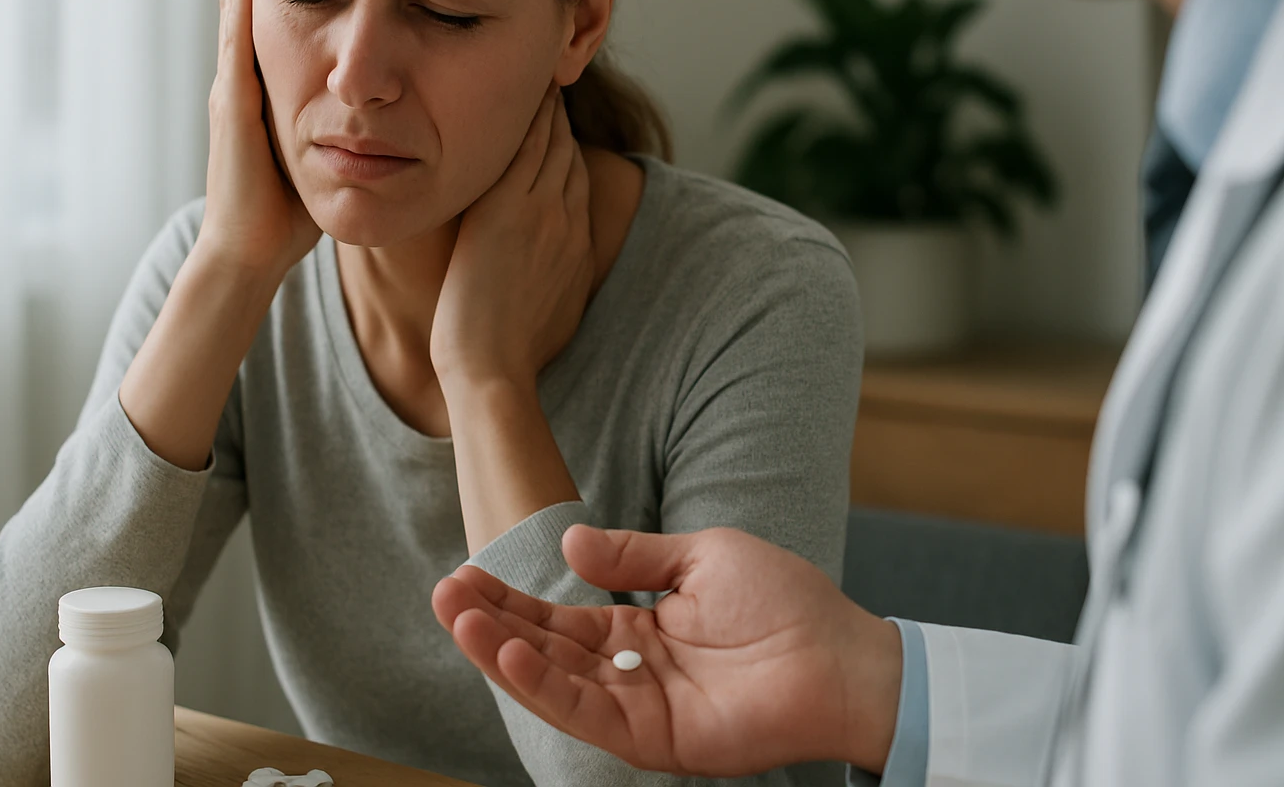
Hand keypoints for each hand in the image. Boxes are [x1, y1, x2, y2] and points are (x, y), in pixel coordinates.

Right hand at [195, 0, 319, 279]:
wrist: (252, 250)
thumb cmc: (292, 209)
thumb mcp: (326, 151)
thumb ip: (346, 124)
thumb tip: (389, 105)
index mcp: (272, 89)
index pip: (284, 17)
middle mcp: (246, 81)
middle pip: (254, 1)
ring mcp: (235, 90)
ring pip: (238, 11)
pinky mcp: (234, 106)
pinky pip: (235, 42)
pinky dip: (239, 2)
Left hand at [429, 86, 592, 389]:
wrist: (492, 367)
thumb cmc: (512, 355)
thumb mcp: (553, 314)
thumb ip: (557, 284)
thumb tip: (554, 284)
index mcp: (577, 244)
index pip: (575, 178)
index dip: (565, 148)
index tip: (554, 126)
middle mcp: (567, 219)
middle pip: (566, 151)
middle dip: (557, 116)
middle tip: (546, 81)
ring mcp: (542, 211)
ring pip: (548, 141)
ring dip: (543, 106)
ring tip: (533, 76)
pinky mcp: (510, 208)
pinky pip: (522, 146)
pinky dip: (525, 116)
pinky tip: (516, 92)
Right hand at [431, 525, 903, 775]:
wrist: (839, 654)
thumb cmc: (784, 601)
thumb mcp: (700, 556)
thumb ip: (633, 555)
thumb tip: (568, 545)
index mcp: (639, 629)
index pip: (559, 618)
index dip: (512, 599)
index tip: (466, 573)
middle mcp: (630, 671)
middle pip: (544, 650)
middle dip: (492, 623)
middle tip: (443, 591)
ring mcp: (639, 707)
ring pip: (554, 684)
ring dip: (502, 653)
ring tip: (459, 617)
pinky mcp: (653, 738)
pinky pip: (587, 714)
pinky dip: (544, 687)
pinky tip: (508, 656)